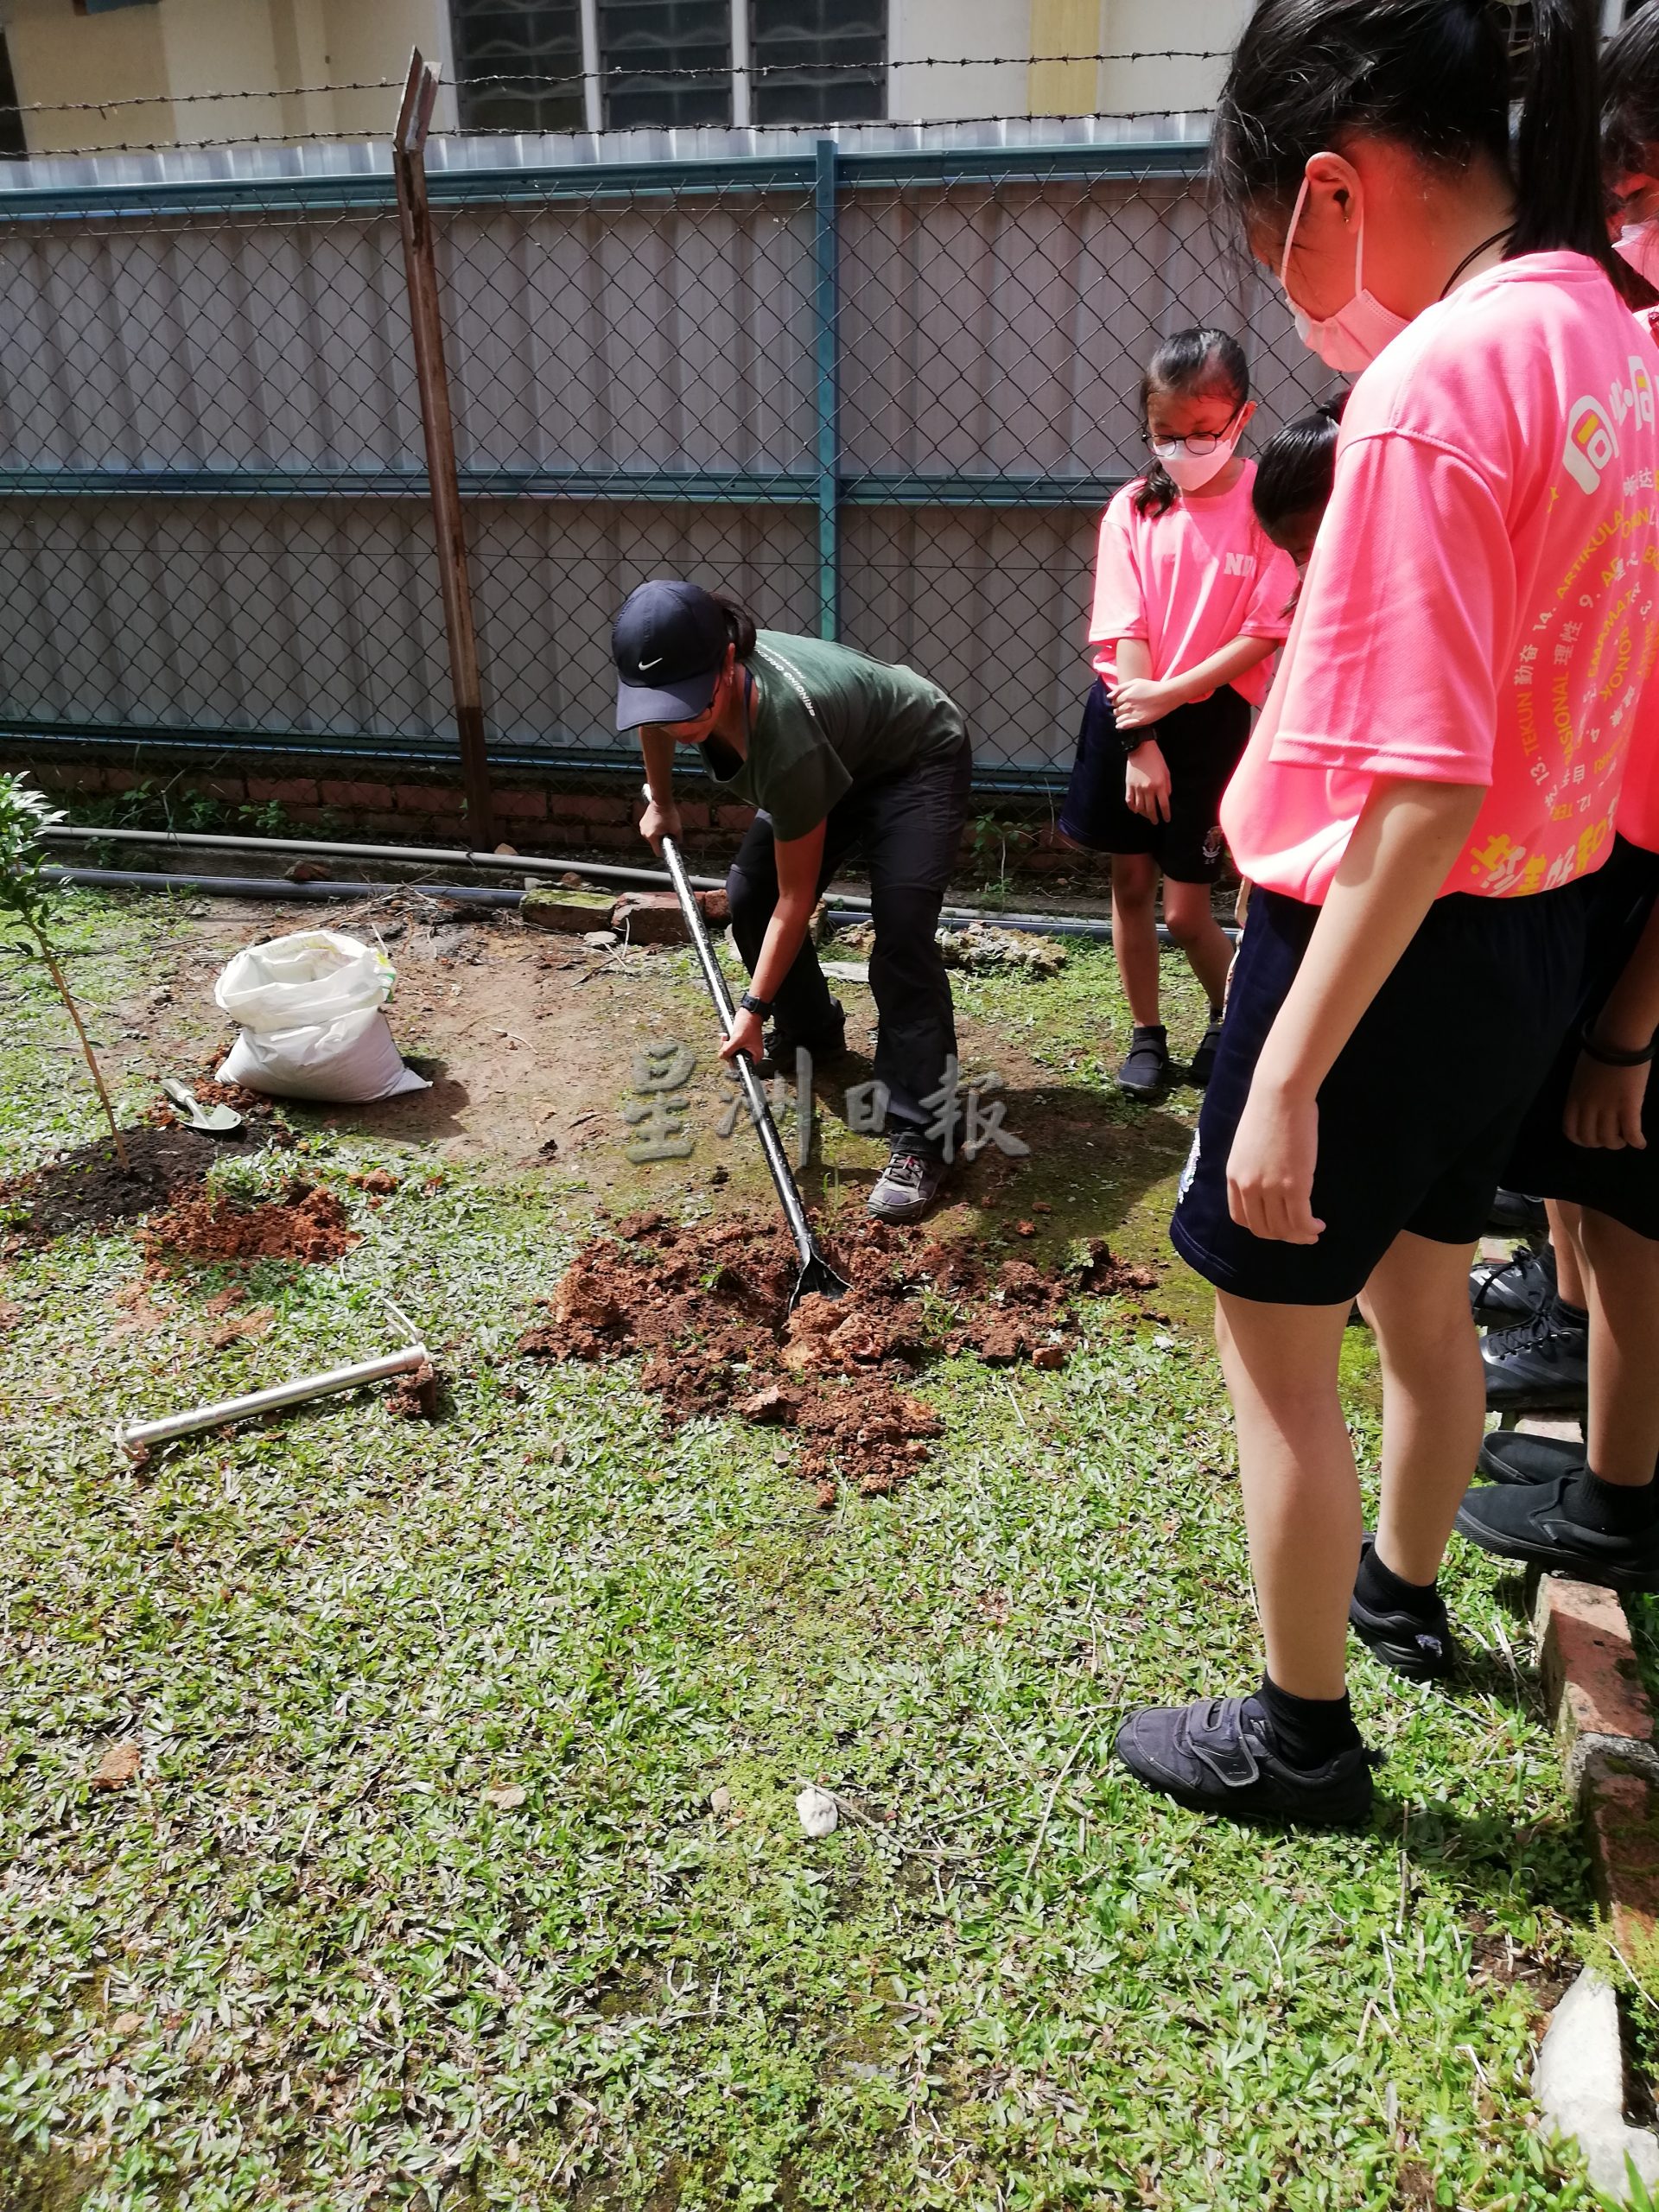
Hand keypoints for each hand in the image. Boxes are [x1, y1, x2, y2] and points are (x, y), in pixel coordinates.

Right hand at [638, 795, 682, 852]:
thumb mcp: (677, 828)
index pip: (657, 851)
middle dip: (661, 840)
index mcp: (652, 837)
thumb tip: (678, 843)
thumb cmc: (668, 813)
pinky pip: (649, 829)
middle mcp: (645, 833)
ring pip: (652, 836)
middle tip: (668, 833)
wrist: (661, 801)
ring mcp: (642, 827)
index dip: (664, 852)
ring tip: (664, 826)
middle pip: (654, 843)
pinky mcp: (642, 822)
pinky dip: (654, 828)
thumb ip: (678, 839)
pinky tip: (660, 822)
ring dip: (658, 834)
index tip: (668, 849)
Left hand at [721, 1008, 764, 1064]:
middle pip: (735, 1059)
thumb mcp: (737, 1039)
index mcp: (755, 1055)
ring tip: (726, 1037)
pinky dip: (727, 1042)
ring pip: (731, 1052)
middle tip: (727, 1042)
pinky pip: (731, 1046)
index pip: (742, 1065)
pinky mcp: (741, 1043)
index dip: (732, 1061)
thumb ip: (728, 1050)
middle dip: (727, 1051)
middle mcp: (751, 1053)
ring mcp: (746, 1048)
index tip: (727, 1055)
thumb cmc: (748, 1024)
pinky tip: (727, 1036)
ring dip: (726, 1045)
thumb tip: (721, 1056)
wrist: (748, 1013)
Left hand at [1111, 677, 1176, 731]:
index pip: (1114, 701)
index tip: (1123, 702)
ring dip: (1120, 718)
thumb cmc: (1152, 687)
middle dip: (1119, 710)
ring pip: (1119, 719)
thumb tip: (1109, 696)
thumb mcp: (1135, 682)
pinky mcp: (1140, 721)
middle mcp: (1128, 705)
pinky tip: (1121, 725)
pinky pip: (1125, 725)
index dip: (1117, 702)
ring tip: (1126, 715)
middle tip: (1126, 708)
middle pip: (1116, 710)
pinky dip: (1121, 725)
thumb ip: (1120, 688)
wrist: (1167, 695)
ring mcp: (1134, 714)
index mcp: (1126, 695)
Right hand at [1124, 740, 1171, 823]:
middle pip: (1151, 809)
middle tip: (1156, 821)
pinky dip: (1132, 808)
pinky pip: (1129, 801)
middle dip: (1154, 817)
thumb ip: (1167, 786)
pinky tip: (1136, 810)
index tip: (1167, 819)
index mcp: (1159, 785)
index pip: (1164, 805)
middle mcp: (1148, 789)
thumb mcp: (1166, 772)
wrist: (1141, 749)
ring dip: (1144, 814)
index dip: (1166, 814)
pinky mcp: (1129, 785)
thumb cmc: (1156, 759)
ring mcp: (1137, 788)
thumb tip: (1166, 798)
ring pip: (1140, 807)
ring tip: (1147, 816)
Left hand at [1225, 1076, 1325, 1242]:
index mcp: (1233, 1177)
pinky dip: (1310, 1228)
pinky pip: (1301, 1219)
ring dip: (1299, 1236)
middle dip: (1282, 1236)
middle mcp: (1248, 1187)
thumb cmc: (1268, 1112)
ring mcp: (1270, 1187)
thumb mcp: (1247, 1145)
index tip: (1276, 1225)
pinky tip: (1319, 1225)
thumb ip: (1252, 1167)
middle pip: (1262, 1229)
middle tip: (1299, 1233)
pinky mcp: (1294, 1185)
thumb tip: (1267, 1180)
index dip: (1260, 1227)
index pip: (1241, 1218)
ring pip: (1284, 1228)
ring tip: (1313, 1231)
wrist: (1280, 1095)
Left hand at [1565, 1050, 1649, 1148]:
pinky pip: (1631, 1133)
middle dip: (1600, 1144)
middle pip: (1590, 1139)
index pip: (1571, 1131)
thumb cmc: (1600, 1052)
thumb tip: (1588, 1108)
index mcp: (1574, 1099)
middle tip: (1611, 1138)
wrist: (1618, 1039)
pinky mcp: (1629, 1106)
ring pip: (1610, 1140)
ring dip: (1618, 1144)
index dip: (1582, 1140)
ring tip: (1624, 1139)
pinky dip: (1636, 1142)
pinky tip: (1640, 1143)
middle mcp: (1589, 1108)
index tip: (1591, 1140)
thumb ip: (1582, 1095)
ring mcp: (1608, 1108)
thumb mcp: (1580, 1077)